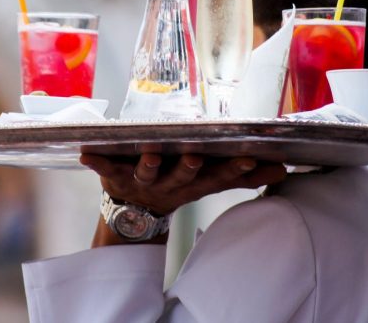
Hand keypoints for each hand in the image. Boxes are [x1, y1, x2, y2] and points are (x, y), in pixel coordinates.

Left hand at [79, 153, 287, 216]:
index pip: (218, 177)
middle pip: (182, 176)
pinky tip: (85, 153)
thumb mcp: (209, 182)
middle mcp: (169, 183)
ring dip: (148, 163)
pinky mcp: (114, 176)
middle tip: (195, 156)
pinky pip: (104, 168)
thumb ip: (242, 175)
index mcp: (193, 182)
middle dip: (189, 167)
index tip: (248, 160)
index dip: (232, 170)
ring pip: (147, 171)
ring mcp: (141, 180)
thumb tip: (282, 170)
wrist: (134, 214)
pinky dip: (95, 161)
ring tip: (149, 153)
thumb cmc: (177, 184)